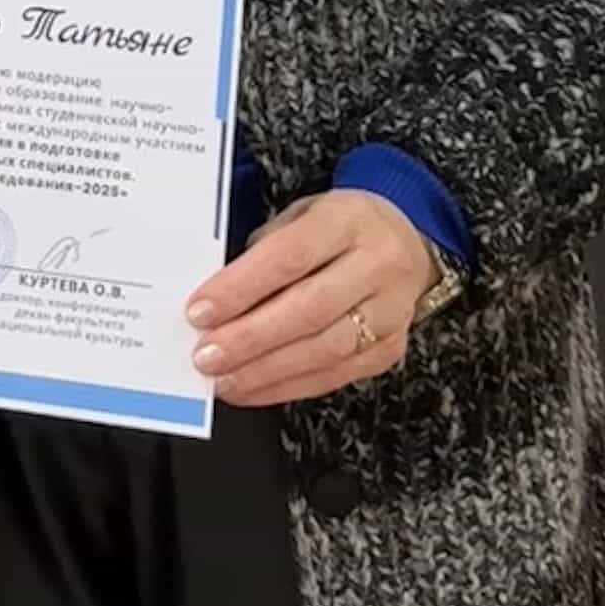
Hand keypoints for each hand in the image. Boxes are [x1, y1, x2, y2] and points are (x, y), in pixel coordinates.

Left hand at [186, 191, 433, 407]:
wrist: (404, 244)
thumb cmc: (338, 230)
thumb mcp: (300, 217)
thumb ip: (261, 253)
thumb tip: (213, 303)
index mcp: (348, 220)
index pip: (290, 256)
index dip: (241, 288)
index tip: (201, 311)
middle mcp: (378, 264)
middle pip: (310, 309)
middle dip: (250, 338)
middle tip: (207, 355)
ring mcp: (390, 310)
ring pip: (325, 349)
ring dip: (266, 370)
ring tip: (224, 378)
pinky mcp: (389, 349)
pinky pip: (335, 375)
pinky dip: (287, 386)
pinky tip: (253, 388)